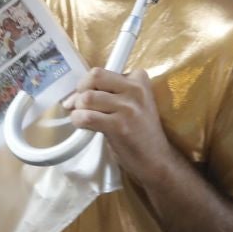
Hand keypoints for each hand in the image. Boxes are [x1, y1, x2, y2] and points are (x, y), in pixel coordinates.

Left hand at [66, 67, 176, 183]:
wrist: (156, 159)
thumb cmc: (140, 132)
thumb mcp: (134, 103)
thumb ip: (112, 91)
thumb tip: (76, 92)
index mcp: (139, 80)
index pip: (101, 71)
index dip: (88, 83)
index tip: (85, 94)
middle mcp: (136, 90)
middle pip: (94, 77)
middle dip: (80, 91)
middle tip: (80, 106)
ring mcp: (128, 108)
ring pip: (87, 97)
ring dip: (78, 110)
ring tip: (84, 118)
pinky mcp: (119, 126)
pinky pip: (86, 117)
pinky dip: (78, 121)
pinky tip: (84, 127)